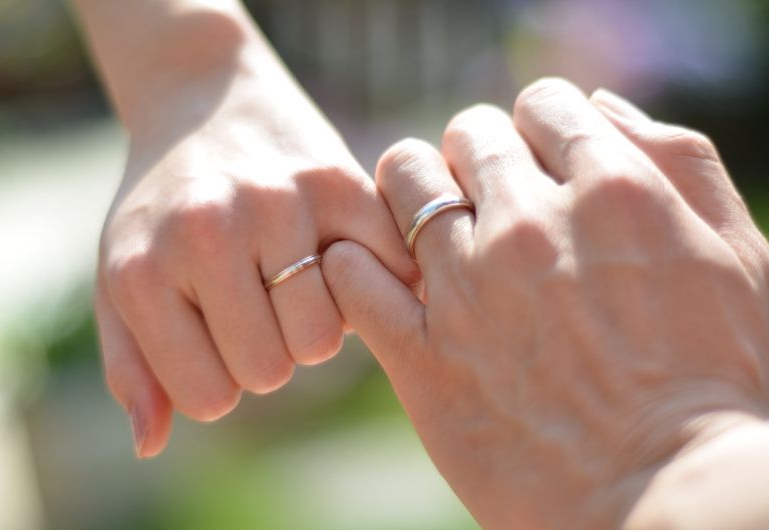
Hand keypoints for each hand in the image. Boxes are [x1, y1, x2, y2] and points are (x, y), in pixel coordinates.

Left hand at [93, 7, 415, 457]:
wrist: (204, 98)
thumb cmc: (162, 209)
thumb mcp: (122, 281)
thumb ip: (132, 367)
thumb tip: (151, 445)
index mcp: (143, 271)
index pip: (210, 398)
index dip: (220, 380)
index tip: (219, 339)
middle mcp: (210, 233)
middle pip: (273, 370)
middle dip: (269, 353)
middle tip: (260, 310)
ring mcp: (281, 203)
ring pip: (325, 336)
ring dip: (315, 325)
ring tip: (296, 285)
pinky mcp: (340, 181)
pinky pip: (379, 277)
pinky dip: (372, 283)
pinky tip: (345, 260)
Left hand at [322, 78, 768, 527]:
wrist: (673, 499)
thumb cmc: (721, 382)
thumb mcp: (741, 256)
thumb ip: (679, 163)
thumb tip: (603, 108)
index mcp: (613, 192)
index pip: (543, 104)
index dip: (538, 125)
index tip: (539, 158)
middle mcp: (530, 224)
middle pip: (467, 134)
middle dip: (475, 154)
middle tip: (486, 197)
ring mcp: (468, 289)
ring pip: (400, 179)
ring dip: (410, 191)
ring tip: (430, 228)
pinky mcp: (422, 356)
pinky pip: (352, 275)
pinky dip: (354, 263)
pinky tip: (377, 276)